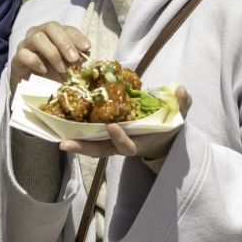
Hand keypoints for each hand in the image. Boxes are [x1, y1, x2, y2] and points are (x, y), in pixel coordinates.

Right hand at [10, 22, 90, 95]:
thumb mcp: (66, 65)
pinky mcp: (17, 57)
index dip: (77, 37)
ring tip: (62, 69)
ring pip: (37, 38)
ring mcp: (26, 44)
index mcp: (53, 34)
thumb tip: (84, 56)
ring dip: (53, 53)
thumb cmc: (50, 72)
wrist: (29, 87)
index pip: (66, 28)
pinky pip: (24, 54)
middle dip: (64, 42)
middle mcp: (38, 33)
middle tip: (74, 58)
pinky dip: (36, 62)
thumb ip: (75, 59)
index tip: (86, 48)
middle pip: (51, 27)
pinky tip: (44, 70)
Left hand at [58, 86, 191, 161]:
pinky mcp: (104, 132)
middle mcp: (122, 144)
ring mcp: (111, 140)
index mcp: (140, 142)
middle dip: (85, 149)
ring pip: (92, 145)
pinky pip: (89, 134)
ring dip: (76, 143)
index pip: (127, 146)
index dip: (120, 139)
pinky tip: (61, 124)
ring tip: (58, 139)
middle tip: (66, 144)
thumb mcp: (179, 115)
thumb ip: (182, 104)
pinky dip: (77, 131)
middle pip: (102, 151)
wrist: (161, 134)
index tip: (112, 127)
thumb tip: (182, 90)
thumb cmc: (168, 124)